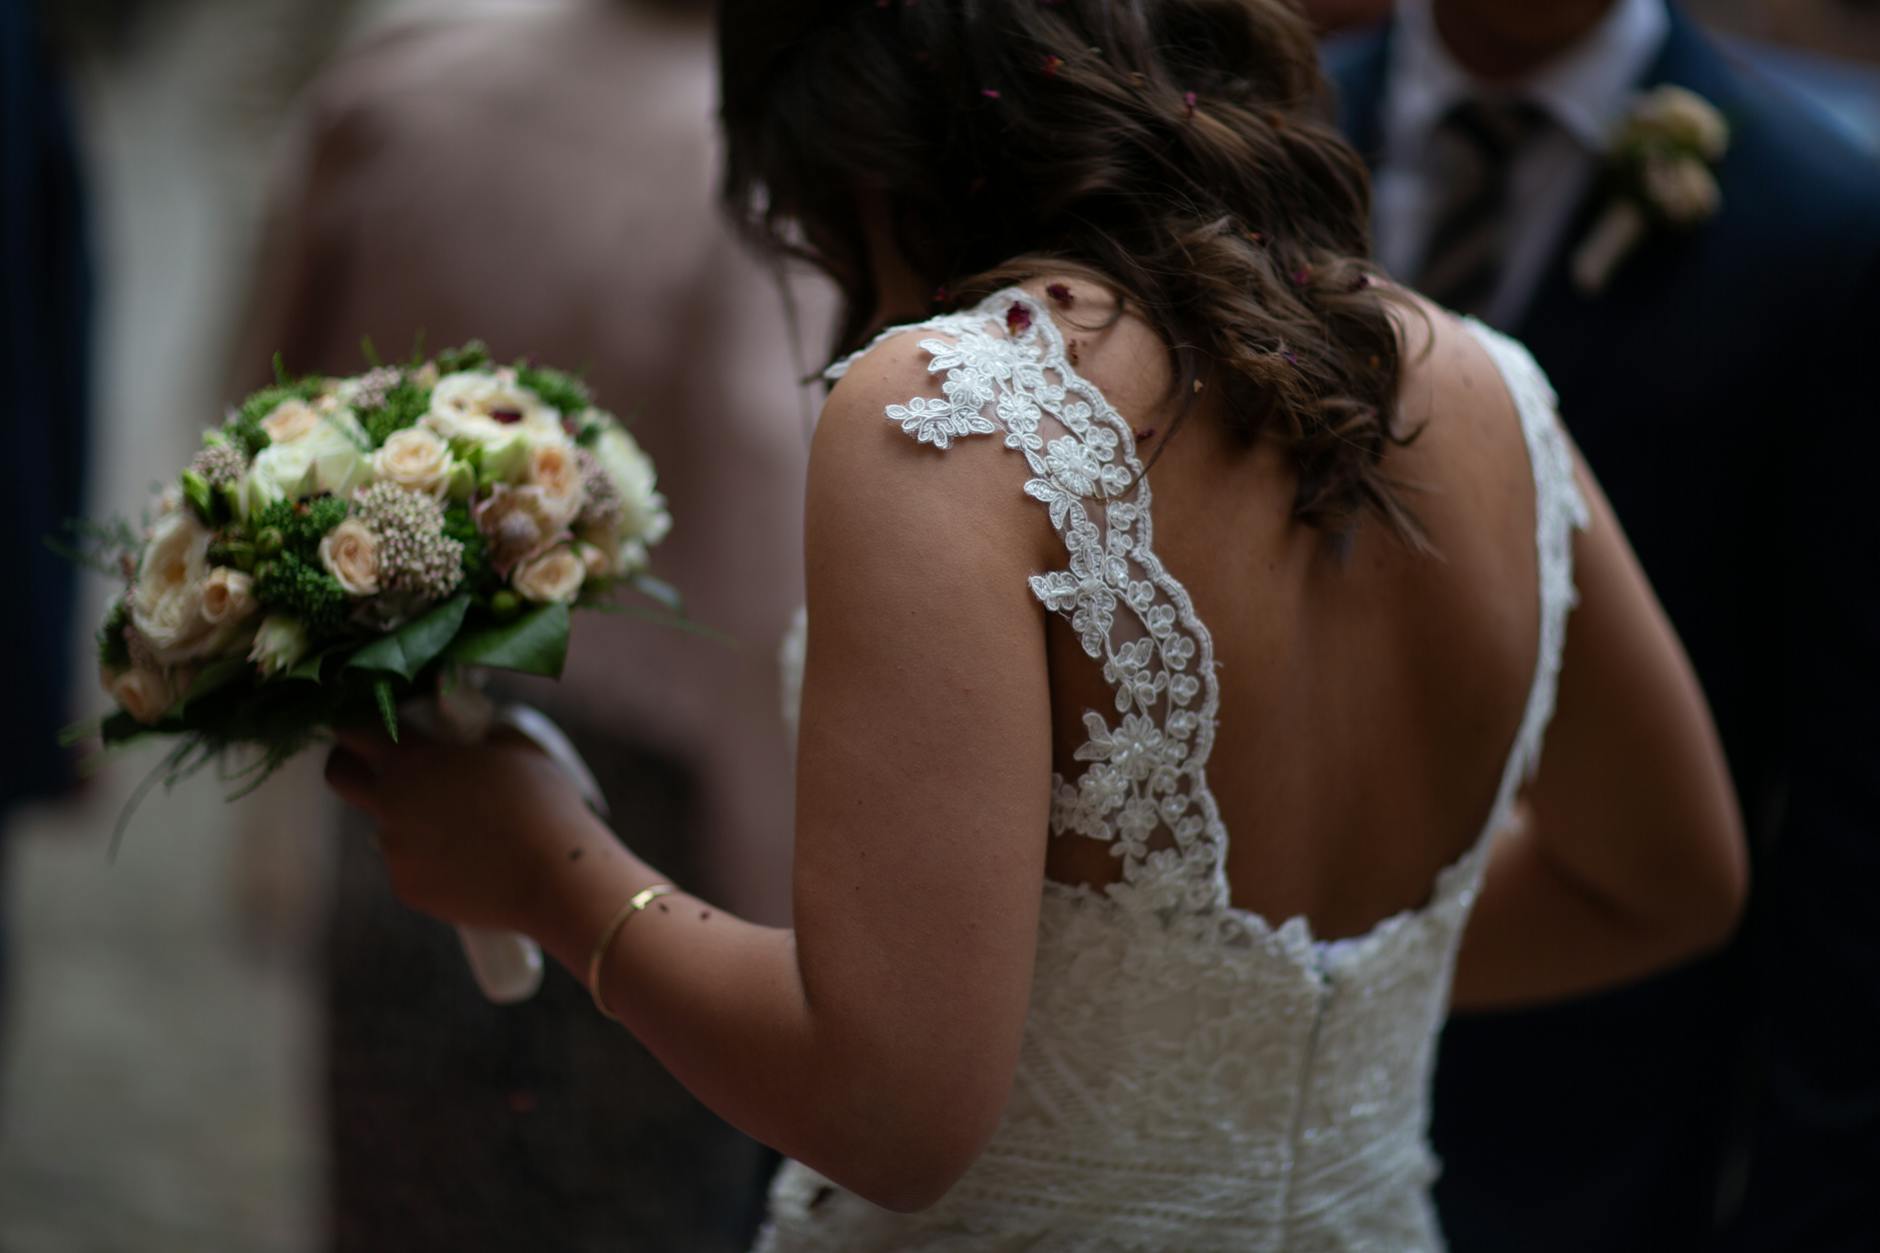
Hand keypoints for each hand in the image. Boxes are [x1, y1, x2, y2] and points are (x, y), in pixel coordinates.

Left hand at [324, 724, 605, 935]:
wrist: (555, 878)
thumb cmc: (544, 806)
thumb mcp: (517, 750)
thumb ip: (479, 738)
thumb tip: (468, 739)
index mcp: (415, 760)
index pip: (355, 728)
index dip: (359, 721)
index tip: (372, 721)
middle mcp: (392, 802)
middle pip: (340, 774)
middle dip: (350, 763)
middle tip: (382, 765)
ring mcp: (394, 849)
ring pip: (387, 823)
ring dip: (412, 818)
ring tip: (467, 828)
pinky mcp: (407, 887)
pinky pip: (410, 864)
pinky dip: (432, 860)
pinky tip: (473, 862)